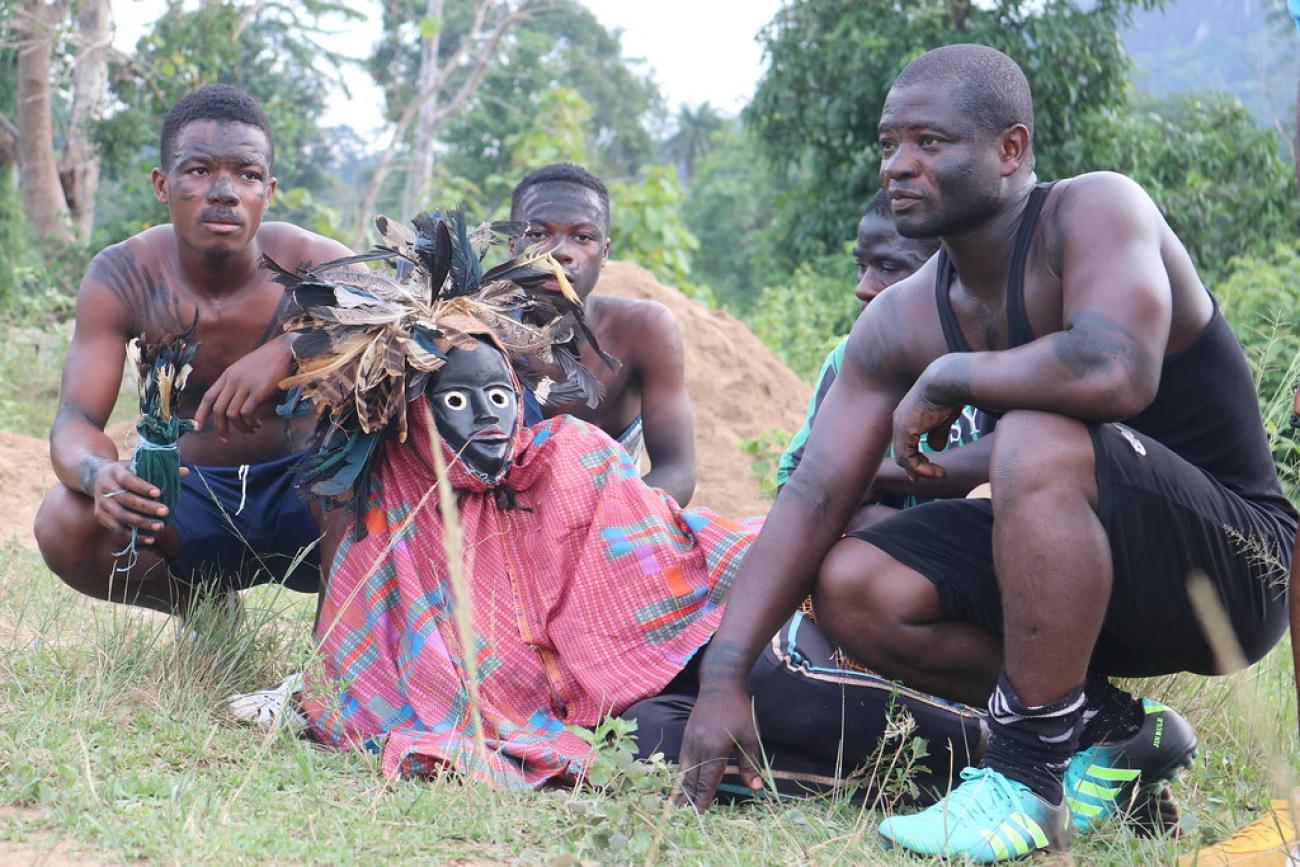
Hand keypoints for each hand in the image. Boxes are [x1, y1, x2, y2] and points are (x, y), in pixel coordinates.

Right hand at [88, 459, 176, 544]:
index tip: (159, 493)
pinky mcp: (101, 516)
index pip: (128, 479)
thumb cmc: (126, 472)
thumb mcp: (138, 465)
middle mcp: (106, 487)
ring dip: (142, 523)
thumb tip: (186, 471)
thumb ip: (160, 469)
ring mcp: (102, 503)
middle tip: (166, 512)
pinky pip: (117, 529)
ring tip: (160, 526)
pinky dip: (133, 536)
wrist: (96, 478)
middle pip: (126, 500)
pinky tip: (149, 538)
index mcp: (116, 471)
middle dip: (147, 507)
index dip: (142, 487)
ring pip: (122, 516)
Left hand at [194, 338, 291, 439]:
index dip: (200, 414)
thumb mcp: (245, 369)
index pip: (208, 397)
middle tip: (226, 438)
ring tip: (251, 430)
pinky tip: (257, 424)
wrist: (286, 351)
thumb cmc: (269, 361)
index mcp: (228, 375)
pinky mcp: (258, 392)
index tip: (197, 428)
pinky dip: (250, 423)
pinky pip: (247, 413)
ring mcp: (245, 386)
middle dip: (220, 427)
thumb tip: (234, 403)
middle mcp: (233, 381)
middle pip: (218, 409)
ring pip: (232, 414)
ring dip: (240, 427)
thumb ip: (237, 383)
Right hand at [674, 682, 761, 812]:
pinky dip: (682, 773)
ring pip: (684, 770)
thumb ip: (750, 763)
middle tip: (685, 816)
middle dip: (689, 798)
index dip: (703, 798)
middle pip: (692, 778)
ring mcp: (689, 741)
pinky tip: (682, 781)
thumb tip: (755, 787)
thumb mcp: (749, 737)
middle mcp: (698, 747)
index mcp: (714, 749)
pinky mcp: (686, 735)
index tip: (699, 814)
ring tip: (678, 804)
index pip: (707, 780)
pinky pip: (683, 759)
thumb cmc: (738, 711)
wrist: (719, 685)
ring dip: (682, 787)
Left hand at [892, 375, 961, 480]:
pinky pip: (907, 458)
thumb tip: (936, 448)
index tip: (927, 469)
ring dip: (921, 470)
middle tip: (920, 478)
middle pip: (901, 451)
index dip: (914, 457)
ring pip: (903, 458)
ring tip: (939, 474)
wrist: (947, 382)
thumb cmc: (949, 395)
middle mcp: (899, 420)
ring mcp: (900, 426)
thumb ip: (937, 433)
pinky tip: (936, 471)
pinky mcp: (905, 431)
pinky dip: (921, 468)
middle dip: (913, 467)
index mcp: (907, 415)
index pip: (905, 442)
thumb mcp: (943, 419)